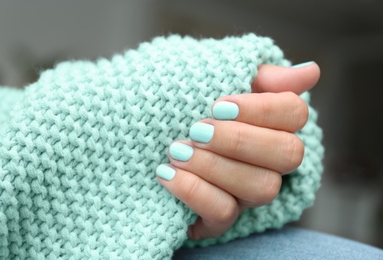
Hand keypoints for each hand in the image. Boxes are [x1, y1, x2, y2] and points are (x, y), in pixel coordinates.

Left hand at [156, 62, 320, 239]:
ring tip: (177, 150)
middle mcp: (268, 160)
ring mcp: (247, 192)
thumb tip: (311, 71)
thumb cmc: (182, 102)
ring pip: (262, 188)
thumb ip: (260, 76)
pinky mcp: (220, 217)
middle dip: (239, 140)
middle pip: (288, 154)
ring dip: (215, 167)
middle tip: (197, 129)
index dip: (261, 109)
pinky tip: (166, 173)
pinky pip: (224, 214)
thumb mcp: (216, 79)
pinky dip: (195, 192)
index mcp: (270, 122)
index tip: (218, 104)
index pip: (294, 113)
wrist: (138, 132)